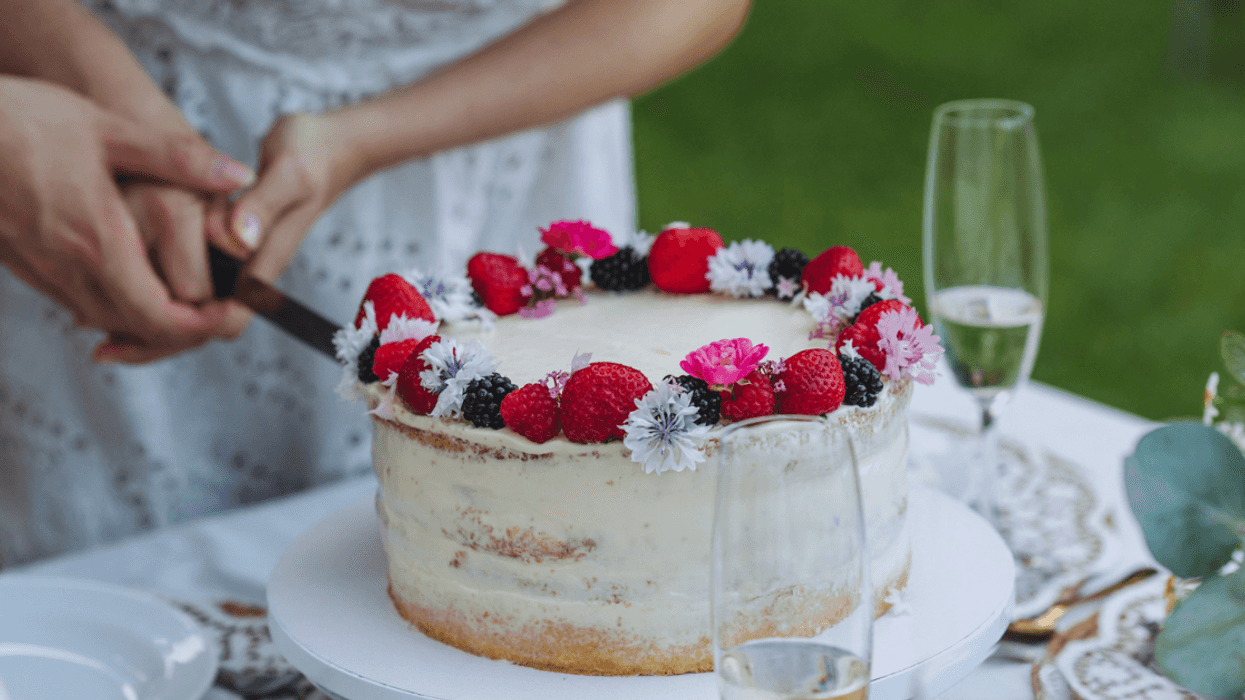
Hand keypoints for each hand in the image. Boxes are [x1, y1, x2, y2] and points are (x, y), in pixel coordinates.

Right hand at [0, 76, 253, 356]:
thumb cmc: (23, 120)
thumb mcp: (109, 129)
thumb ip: (178, 158)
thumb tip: (238, 175)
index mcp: (99, 240)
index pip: (159, 317)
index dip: (203, 325)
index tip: (233, 309)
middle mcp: (68, 267)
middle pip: (138, 328)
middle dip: (185, 327)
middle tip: (221, 305)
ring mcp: (41, 270)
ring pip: (106, 320)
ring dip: (149, 319)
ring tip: (189, 295)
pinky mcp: (23, 265)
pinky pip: (77, 302)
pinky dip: (114, 303)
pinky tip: (136, 278)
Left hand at [95, 112, 357, 361]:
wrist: (329, 149)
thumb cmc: (311, 154)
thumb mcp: (291, 173)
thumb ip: (263, 206)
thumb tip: (235, 239)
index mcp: (260, 260)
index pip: (223, 319)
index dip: (177, 332)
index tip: (128, 331)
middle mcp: (246, 270)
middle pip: (201, 327)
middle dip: (151, 337)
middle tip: (98, 340)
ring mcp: (235, 262)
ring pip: (189, 311)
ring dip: (144, 320)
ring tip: (89, 319)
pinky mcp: (223, 249)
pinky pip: (186, 284)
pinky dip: (149, 291)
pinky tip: (110, 288)